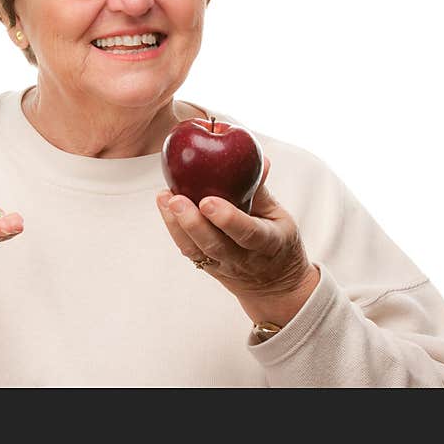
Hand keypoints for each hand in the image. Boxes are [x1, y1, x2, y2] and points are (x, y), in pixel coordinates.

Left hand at [156, 157, 318, 323]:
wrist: (273, 285)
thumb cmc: (277, 241)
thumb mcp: (279, 216)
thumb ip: (262, 189)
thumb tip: (260, 158)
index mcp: (268, 243)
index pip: (248, 233)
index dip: (228, 219)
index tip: (208, 202)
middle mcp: (243, 259)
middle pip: (214, 245)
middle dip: (192, 223)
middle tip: (176, 199)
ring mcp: (223, 266)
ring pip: (196, 250)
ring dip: (176, 224)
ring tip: (164, 198)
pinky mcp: (207, 266)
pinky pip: (188, 250)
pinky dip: (173, 228)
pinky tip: (164, 205)